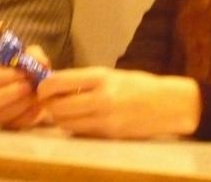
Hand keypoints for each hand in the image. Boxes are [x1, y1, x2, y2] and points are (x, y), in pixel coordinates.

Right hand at [0, 45, 49, 129]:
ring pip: (5, 114)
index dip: (5, 77)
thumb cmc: (19, 68)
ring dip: (23, 103)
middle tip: (29, 85)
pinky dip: (31, 112)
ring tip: (35, 92)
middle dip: (13, 93)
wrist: (19, 86)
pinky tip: (36, 102)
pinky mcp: (8, 125)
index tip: (23, 73)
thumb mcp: (24, 56)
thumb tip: (42, 63)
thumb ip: (33, 55)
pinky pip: (18, 123)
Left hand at [37, 67, 200, 139]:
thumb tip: (56, 85)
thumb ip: (85, 81)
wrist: (168, 104)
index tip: (42, 89)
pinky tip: (80, 121)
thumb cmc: (139, 86)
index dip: (44, 88)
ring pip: (66, 123)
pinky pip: (81, 133)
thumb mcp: (112, 75)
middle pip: (58, 107)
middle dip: (49, 106)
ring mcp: (105, 119)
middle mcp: (101, 98)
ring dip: (60, 119)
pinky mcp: (109, 135)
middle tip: (50, 103)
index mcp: (101, 77)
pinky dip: (74, 128)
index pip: (59, 83)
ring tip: (65, 112)